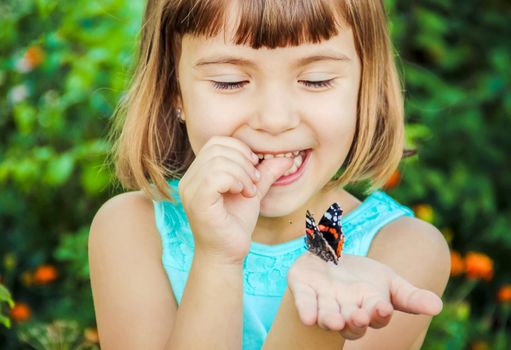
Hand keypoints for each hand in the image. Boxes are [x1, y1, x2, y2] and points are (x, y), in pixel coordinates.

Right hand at [178, 136, 293, 264]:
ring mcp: (190, 190)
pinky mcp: (197, 202)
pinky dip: (236, 181)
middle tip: (254, 181)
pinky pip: (216, 176)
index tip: (254, 168)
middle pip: (217, 148)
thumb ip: (264, 173)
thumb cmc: (235, 224)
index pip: (216, 142)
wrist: (227, 254)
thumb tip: (286, 157)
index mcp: (198, 173)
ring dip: (242, 173)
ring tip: (250, 190)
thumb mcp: (252, 192)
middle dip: (243, 160)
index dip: (239, 149)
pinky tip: (243, 194)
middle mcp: (189, 179)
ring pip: (218, 161)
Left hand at [287, 252, 442, 339]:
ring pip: (327, 316)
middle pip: (351, 322)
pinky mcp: (304, 290)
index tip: (382, 307)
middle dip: (355, 320)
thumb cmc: (363, 278)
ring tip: (334, 321)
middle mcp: (346, 310)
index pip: (376, 315)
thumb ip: (410, 296)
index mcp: (369, 309)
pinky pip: (304, 302)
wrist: (333, 261)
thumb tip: (438, 306)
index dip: (379, 313)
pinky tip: (307, 317)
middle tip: (359, 316)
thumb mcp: (390, 283)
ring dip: (329, 319)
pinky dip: (306, 309)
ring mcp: (323, 301)